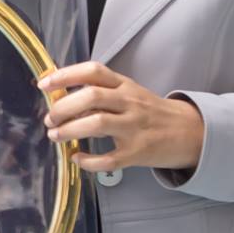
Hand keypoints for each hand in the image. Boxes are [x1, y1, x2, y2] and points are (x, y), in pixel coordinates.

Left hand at [39, 61, 204, 174]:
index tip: (44, 84)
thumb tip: (60, 95)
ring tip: (55, 136)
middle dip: (63, 108)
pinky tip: (77, 158)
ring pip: (97, 124)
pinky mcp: (138, 153)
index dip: (65, 75)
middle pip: (91, 97)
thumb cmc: (150, 111)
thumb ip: (100, 91)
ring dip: (70, 130)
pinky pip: (108, 159)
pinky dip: (88, 161)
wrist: (189, 132)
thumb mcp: (130, 93)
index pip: (93, 71)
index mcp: (125, 85)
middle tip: (49, 119)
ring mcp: (134, 128)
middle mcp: (129, 103)